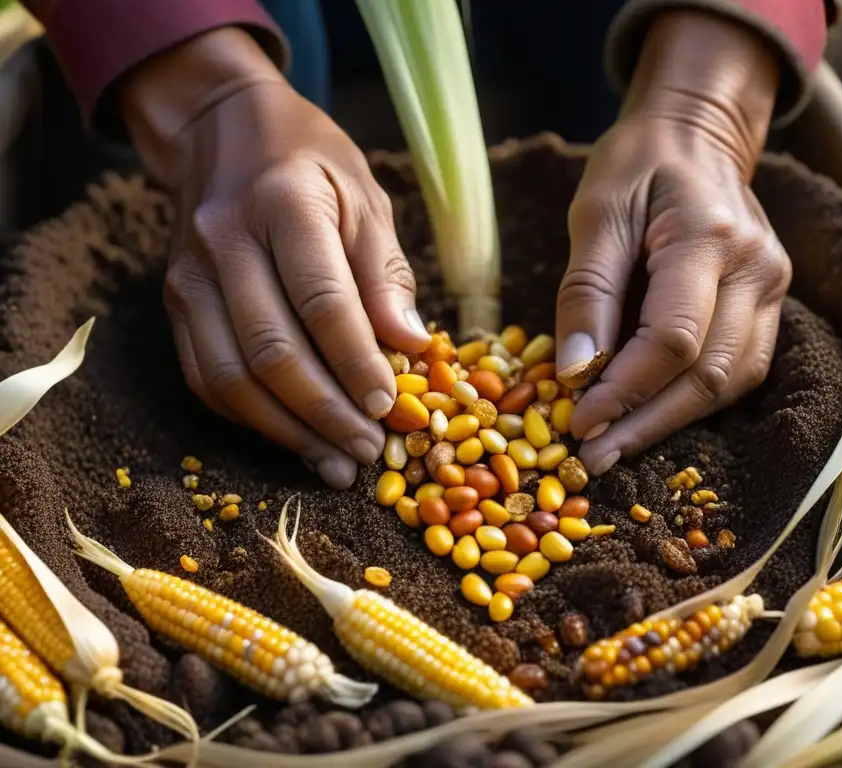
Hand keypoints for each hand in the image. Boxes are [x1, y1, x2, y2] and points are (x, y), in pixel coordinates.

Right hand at [120, 28, 429, 487]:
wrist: (221, 132)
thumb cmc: (310, 163)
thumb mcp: (365, 197)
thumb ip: (386, 272)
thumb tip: (412, 345)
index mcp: (282, 203)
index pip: (321, 300)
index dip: (356, 361)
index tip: (390, 406)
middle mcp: (224, 242)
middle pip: (272, 349)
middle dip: (326, 412)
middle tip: (368, 451)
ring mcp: (189, 277)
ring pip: (232, 377)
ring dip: (287, 431)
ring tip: (335, 462)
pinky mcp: (175, 305)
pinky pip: (206, 377)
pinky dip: (250, 419)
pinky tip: (293, 438)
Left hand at [556, 10, 791, 475]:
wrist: (697, 136)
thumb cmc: (638, 166)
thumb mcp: (595, 213)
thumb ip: (587, 292)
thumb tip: (574, 373)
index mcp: (710, 238)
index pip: (673, 339)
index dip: (624, 390)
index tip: (577, 421)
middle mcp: (757, 269)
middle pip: (709, 374)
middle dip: (646, 423)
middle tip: (593, 457)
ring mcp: (773, 289)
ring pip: (730, 382)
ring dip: (672, 423)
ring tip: (616, 448)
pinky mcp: (771, 304)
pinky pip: (739, 370)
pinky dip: (695, 401)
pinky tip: (652, 416)